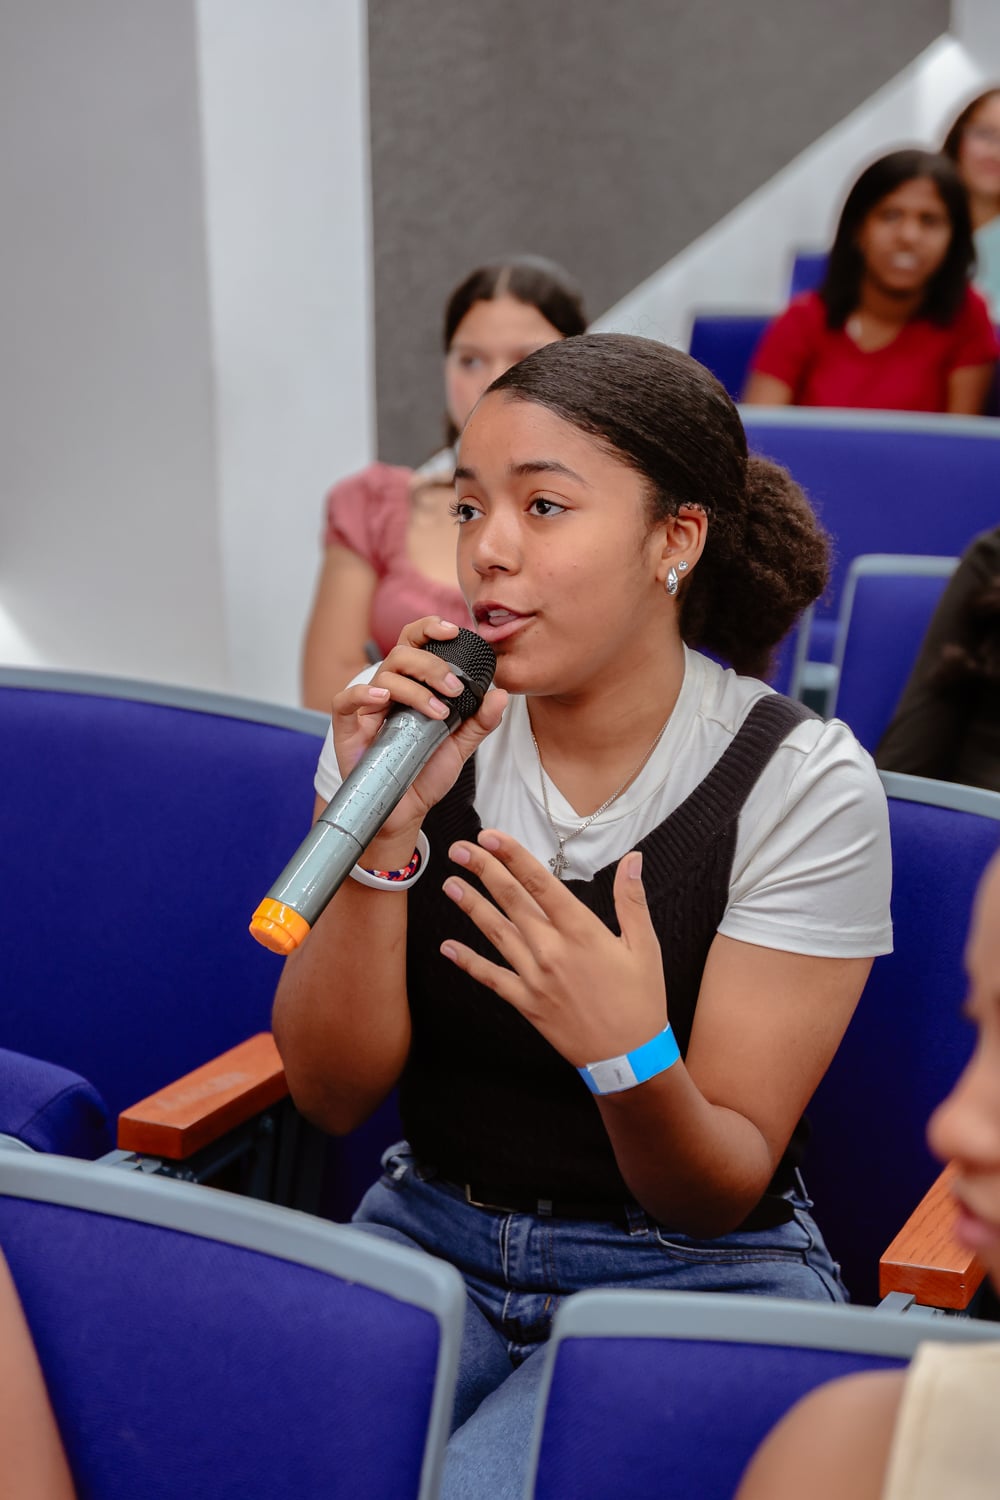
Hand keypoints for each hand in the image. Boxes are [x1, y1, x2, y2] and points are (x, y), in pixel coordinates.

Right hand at [330, 617, 507, 846]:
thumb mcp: (460, 747)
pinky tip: (384, 699)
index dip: (430, 629)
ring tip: (437, 712)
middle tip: (454, 689)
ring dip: (415, 687)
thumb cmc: (425, 775)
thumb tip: (501, 694)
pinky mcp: (347, 727)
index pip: (415, 644)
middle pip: (402, 652)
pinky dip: (363, 693)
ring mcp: (366, 708)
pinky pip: (345, 699)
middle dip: (431, 664)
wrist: (405, 812)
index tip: (454, 631)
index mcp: (412, 687)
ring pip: (384, 674)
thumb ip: (480, 722)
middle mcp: (388, 691)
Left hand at [440, 829, 667, 1066]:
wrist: (630, 1058)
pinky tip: (448, 948)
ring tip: (449, 883)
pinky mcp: (527, 1003)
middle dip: (483, 871)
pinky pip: (492, 978)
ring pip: (497, 933)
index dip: (512, 856)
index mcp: (581, 931)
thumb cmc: (641, 1001)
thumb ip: (631, 900)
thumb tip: (633, 859)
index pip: (540, 883)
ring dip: (472, 906)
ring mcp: (535, 977)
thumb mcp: (645, 947)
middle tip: (458, 849)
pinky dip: (468, 963)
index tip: (490, 836)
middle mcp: (552, 950)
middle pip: (512, 901)